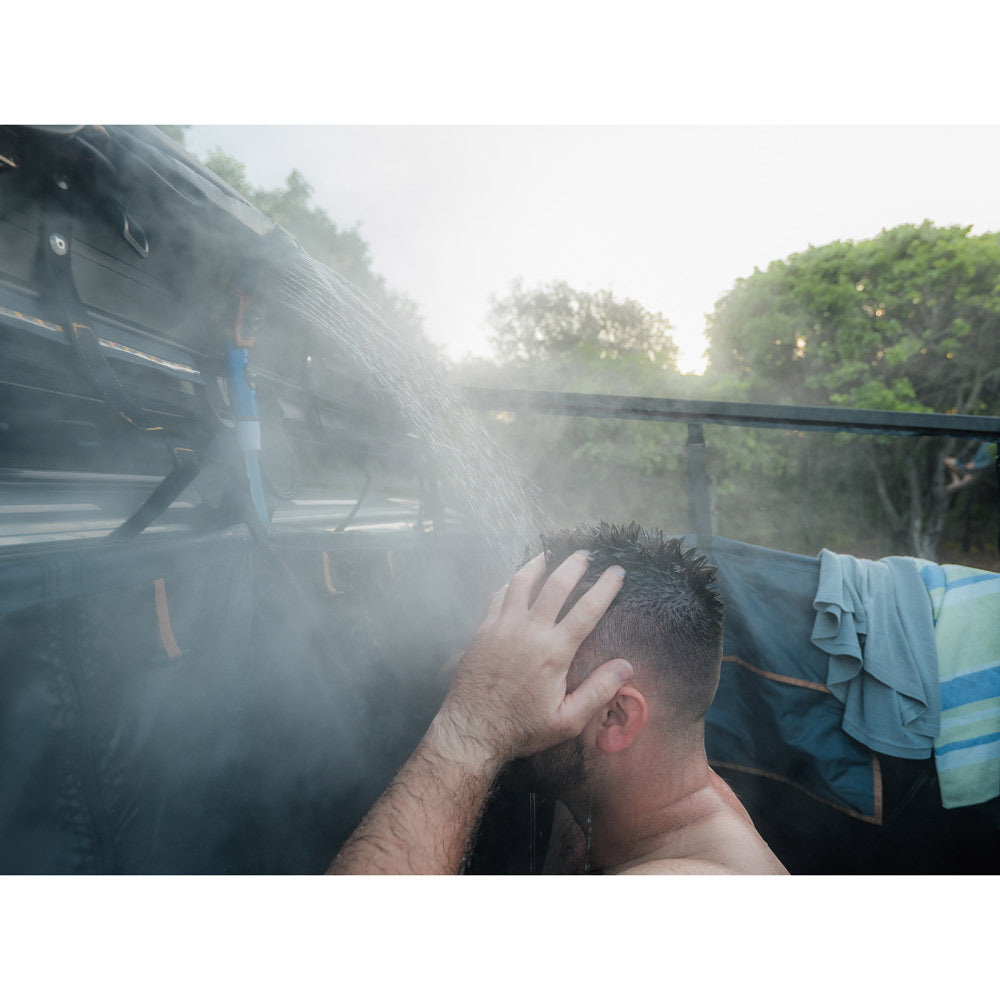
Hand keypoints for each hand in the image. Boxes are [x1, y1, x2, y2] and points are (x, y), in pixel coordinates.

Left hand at [432, 550, 630, 766]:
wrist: (472, 730)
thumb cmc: (522, 729)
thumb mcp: (567, 720)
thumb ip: (599, 691)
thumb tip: (627, 666)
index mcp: (554, 652)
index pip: (587, 609)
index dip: (606, 586)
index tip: (618, 571)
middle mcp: (529, 631)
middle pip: (556, 585)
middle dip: (575, 564)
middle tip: (587, 553)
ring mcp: (503, 626)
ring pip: (523, 581)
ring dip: (539, 562)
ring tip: (550, 552)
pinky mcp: (483, 629)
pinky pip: (499, 594)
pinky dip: (512, 581)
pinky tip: (518, 577)